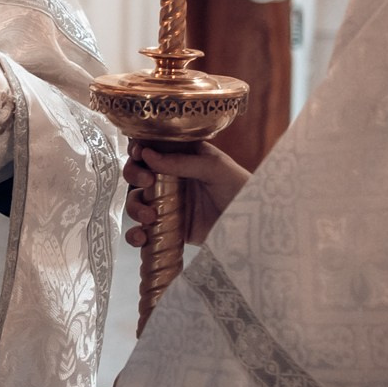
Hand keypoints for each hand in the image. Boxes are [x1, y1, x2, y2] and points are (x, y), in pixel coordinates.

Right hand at [121, 142, 248, 246]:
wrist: (254, 225)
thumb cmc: (240, 188)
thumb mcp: (216, 168)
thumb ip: (182, 162)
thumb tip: (147, 154)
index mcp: (181, 158)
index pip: (151, 149)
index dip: (138, 150)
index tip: (139, 155)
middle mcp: (170, 179)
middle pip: (138, 174)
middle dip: (134, 176)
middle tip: (146, 182)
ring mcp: (167, 205)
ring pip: (136, 202)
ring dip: (135, 207)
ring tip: (149, 217)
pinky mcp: (168, 229)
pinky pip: (144, 231)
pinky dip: (135, 235)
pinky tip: (141, 237)